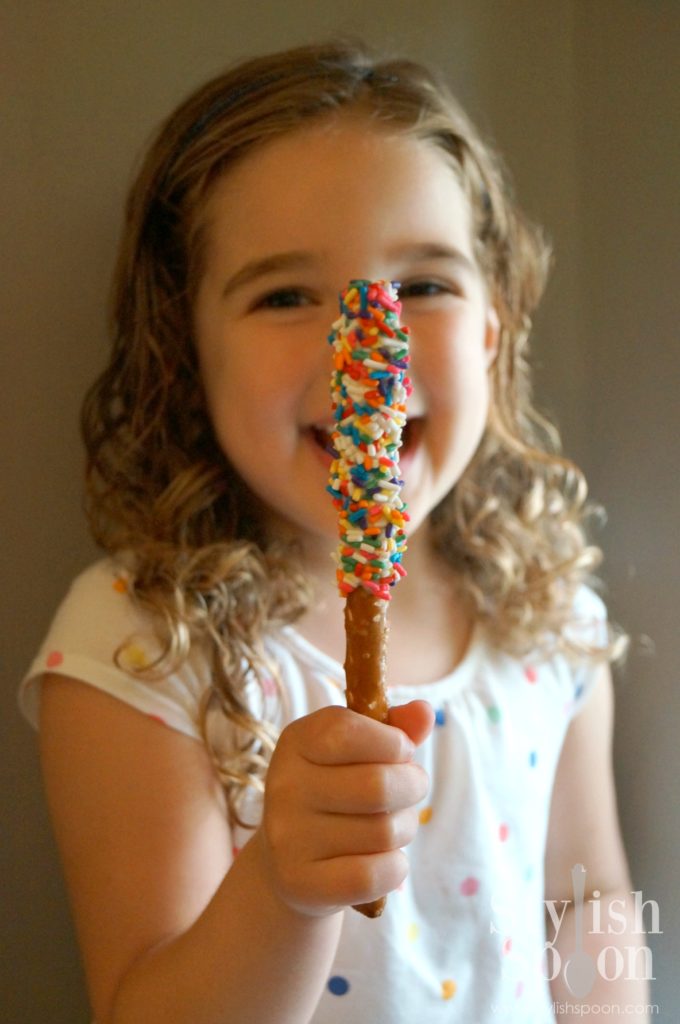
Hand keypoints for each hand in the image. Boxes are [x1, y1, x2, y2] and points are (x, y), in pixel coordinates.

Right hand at [257, 700, 433, 916]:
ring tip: (393, 825)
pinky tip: (384, 860)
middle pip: (378, 786)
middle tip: (411, 788)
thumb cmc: (336, 792)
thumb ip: (394, 729)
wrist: (290, 863)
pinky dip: (395, 868)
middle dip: (413, 786)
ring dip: (405, 828)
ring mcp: (287, 837)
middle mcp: (284, 785)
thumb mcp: (358, 752)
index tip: (401, 751)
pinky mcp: (300, 883)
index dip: (392, 741)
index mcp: (297, 741)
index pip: (348, 730)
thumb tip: (425, 712)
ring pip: (384, 832)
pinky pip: (374, 875)